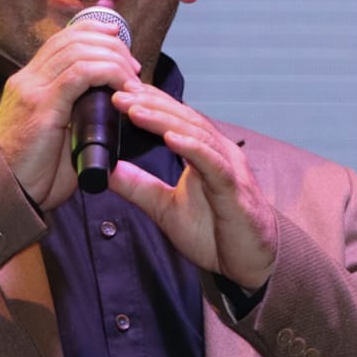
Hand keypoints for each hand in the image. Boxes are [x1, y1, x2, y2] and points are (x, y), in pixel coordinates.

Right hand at [0, 18, 140, 209]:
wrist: (4, 194)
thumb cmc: (34, 172)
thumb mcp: (55, 134)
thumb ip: (74, 113)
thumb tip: (110, 106)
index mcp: (29, 82)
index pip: (62, 39)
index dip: (94, 31)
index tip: (120, 42)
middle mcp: (27, 79)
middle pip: (73, 39)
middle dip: (110, 46)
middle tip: (133, 66)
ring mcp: (32, 90)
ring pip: (78, 51)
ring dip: (113, 59)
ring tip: (132, 77)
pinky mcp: (41, 107)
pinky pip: (80, 74)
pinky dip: (107, 73)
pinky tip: (123, 86)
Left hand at [109, 86, 277, 290]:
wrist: (251, 264)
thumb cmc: (216, 234)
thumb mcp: (165, 208)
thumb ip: (138, 187)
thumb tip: (106, 169)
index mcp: (203, 153)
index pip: (174, 120)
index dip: (148, 103)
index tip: (117, 91)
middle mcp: (218, 153)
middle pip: (183, 119)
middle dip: (149, 104)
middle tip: (118, 92)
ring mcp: (229, 168)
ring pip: (196, 135)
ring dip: (164, 120)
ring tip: (134, 110)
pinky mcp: (235, 190)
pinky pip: (213, 163)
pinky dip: (192, 148)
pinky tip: (170, 138)